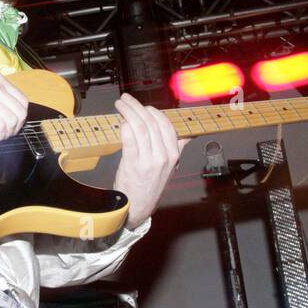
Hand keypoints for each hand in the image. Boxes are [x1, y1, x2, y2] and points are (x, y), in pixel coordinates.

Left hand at [113, 93, 188, 228]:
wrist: (138, 207)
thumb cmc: (149, 186)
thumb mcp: (169, 168)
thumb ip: (176, 149)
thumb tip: (187, 135)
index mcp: (173, 155)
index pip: (166, 125)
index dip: (154, 112)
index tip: (144, 107)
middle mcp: (163, 156)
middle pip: (151, 123)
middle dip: (137, 107)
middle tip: (126, 100)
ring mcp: (148, 160)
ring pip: (139, 127)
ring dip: (128, 112)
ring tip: (120, 104)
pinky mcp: (133, 164)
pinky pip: (129, 139)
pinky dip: (124, 127)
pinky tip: (120, 121)